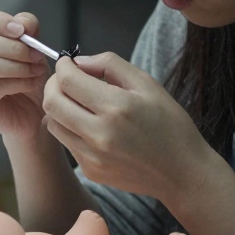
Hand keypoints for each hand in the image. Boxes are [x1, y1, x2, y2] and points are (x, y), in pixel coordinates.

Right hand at [0, 4, 49, 139]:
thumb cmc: (26, 72)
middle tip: (38, 54)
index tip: (20, 31)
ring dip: (18, 66)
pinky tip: (31, 83)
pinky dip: (19, 82)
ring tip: (37, 70)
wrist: (31, 108)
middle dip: (14, 47)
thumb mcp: (31, 44)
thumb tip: (23, 25)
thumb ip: (27, 28)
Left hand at [42, 52, 213, 204]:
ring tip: (76, 101)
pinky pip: (66, 142)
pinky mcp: (90, 170)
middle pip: (51, 102)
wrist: (182, 172)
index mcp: (117, 107)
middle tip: (66, 79)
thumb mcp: (147, 84)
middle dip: (53, 84)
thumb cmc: (169, 124)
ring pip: (52, 123)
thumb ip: (110, 65)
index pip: (68, 80)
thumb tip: (79, 62)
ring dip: (58, 107)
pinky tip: (87, 123)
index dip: (63, 66)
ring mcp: (92, 156)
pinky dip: (69, 127)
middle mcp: (100, 134)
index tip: (68, 63)